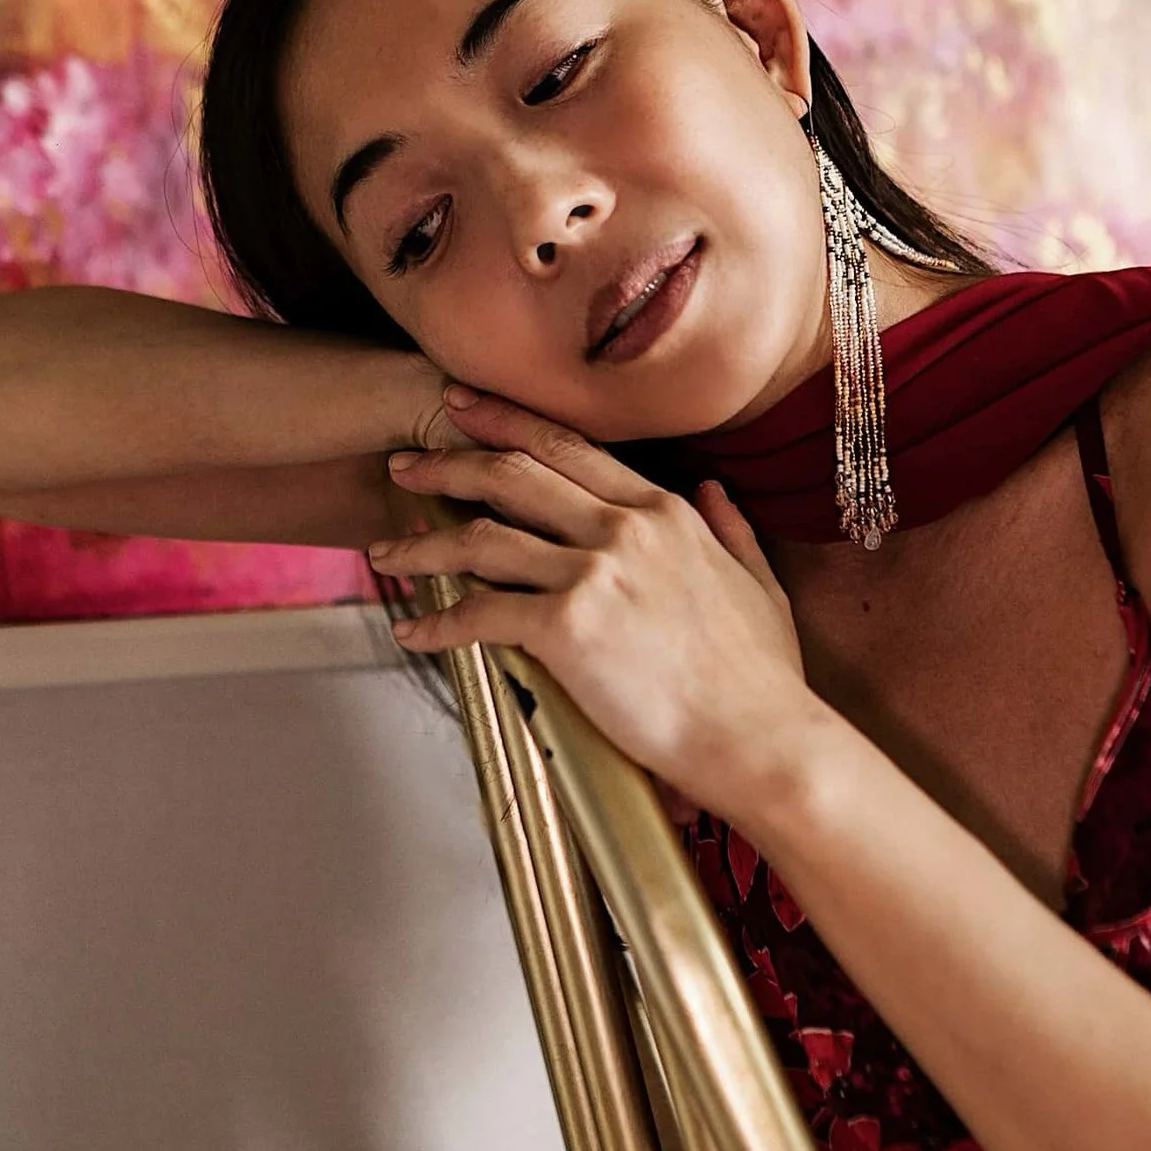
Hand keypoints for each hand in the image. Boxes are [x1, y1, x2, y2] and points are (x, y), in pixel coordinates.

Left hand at [368, 386, 819, 810]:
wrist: (762, 740)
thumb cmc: (764, 680)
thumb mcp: (759, 586)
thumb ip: (731, 531)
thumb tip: (714, 492)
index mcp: (665, 512)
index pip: (568, 448)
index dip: (506, 424)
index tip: (462, 410)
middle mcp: (624, 528)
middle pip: (513, 475)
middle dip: (447, 463)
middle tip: (404, 462)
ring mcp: (595, 574)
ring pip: (482, 539)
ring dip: (423, 543)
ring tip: (386, 552)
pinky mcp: (569, 628)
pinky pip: (481, 613)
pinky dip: (438, 622)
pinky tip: (413, 631)